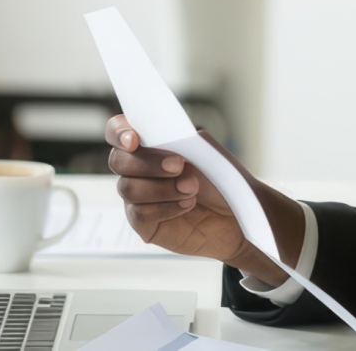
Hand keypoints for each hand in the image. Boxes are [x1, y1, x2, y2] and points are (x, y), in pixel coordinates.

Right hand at [105, 115, 303, 285]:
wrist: (239, 215)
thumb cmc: (221, 180)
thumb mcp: (205, 151)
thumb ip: (180, 139)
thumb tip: (160, 136)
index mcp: (150, 144)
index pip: (117, 131)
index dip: (119, 133)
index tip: (134, 140)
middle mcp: (138, 169)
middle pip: (118, 161)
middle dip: (148, 163)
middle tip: (179, 165)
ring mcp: (138, 197)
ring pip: (128, 188)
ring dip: (163, 187)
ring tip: (192, 188)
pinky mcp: (143, 224)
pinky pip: (139, 213)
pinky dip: (166, 207)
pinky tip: (187, 204)